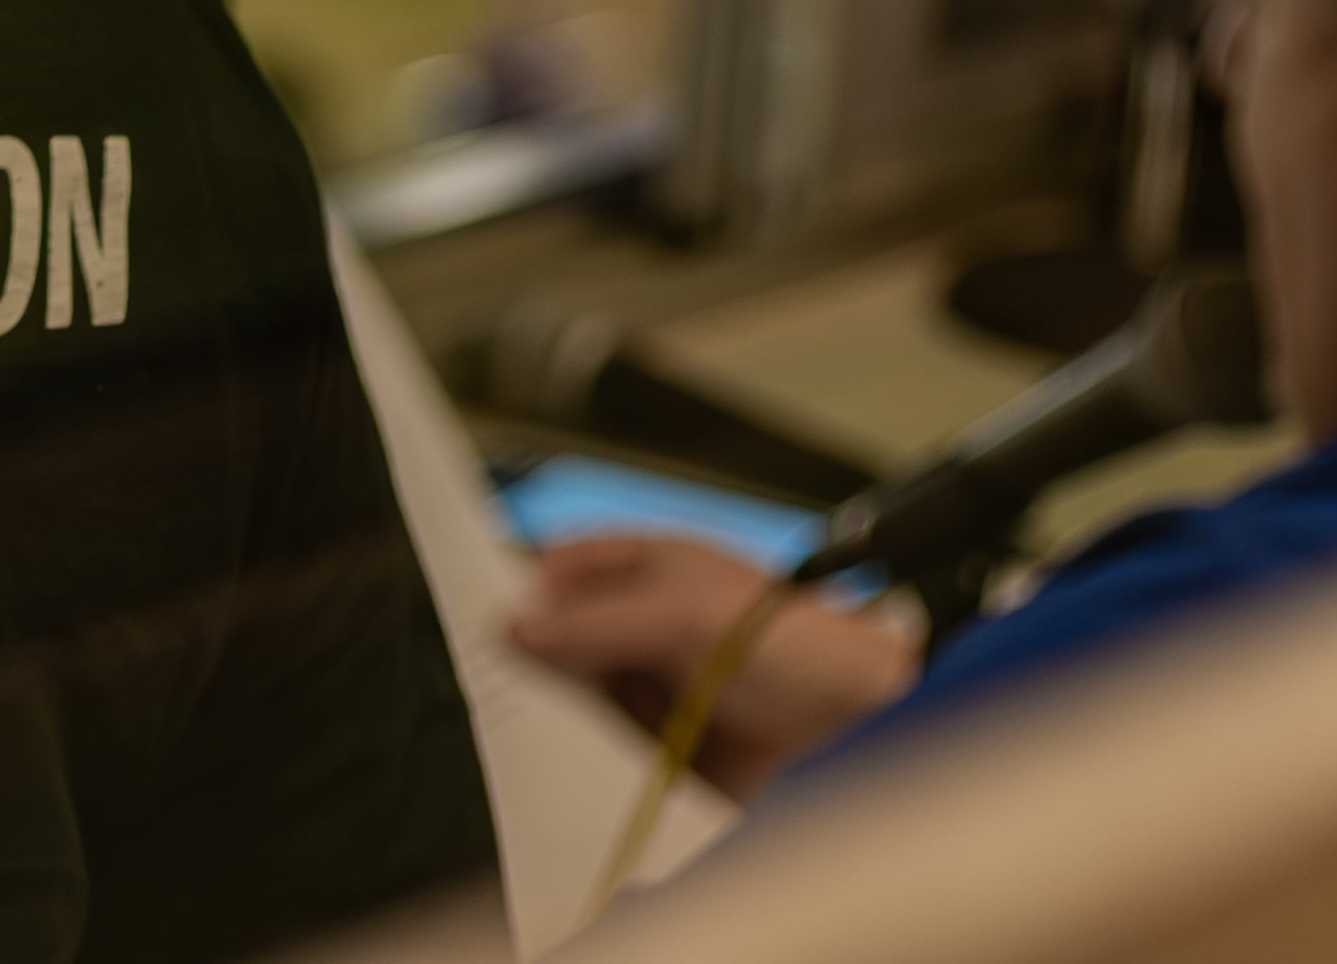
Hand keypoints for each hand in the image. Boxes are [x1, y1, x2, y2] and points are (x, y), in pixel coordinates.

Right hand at [509, 532, 923, 802]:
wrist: (866, 723)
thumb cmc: (798, 641)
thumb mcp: (687, 614)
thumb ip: (599, 620)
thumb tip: (515, 624)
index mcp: (642, 568)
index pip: (553, 569)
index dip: (513, 588)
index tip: (470, 618)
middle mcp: (639, 626)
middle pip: (556, 640)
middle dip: (527, 662)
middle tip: (491, 684)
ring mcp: (650, 688)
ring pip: (573, 700)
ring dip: (555, 716)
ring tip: (526, 732)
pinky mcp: (661, 748)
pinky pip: (604, 754)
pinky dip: (585, 762)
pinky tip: (570, 769)